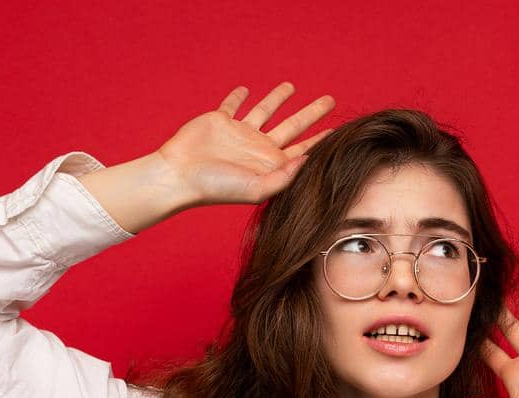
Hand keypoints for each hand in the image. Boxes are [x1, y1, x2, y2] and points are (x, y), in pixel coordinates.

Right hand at [157, 82, 335, 206]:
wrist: (181, 176)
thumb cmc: (218, 188)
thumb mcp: (257, 189)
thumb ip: (285, 176)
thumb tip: (309, 160)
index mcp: (270, 164)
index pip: (303, 149)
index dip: (320, 140)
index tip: (338, 129)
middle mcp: (258, 148)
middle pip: (293, 126)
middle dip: (312, 113)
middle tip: (330, 100)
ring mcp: (240, 133)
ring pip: (265, 110)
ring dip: (278, 98)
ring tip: (292, 86)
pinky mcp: (220, 120)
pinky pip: (233, 105)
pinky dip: (238, 96)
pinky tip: (245, 90)